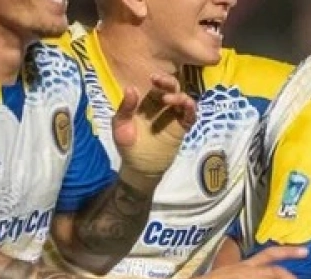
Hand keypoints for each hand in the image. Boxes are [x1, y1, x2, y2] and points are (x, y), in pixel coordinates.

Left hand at [114, 75, 198, 191]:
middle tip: (161, 83)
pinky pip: (190, 115)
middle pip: (173, 88)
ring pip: (184, 99)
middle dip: (169, 82)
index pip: (158, 85)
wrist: (139, 168)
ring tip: (168, 100)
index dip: (159, 79)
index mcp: (149, 102)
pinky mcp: (182, 128)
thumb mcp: (120, 125)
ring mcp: (173, 117)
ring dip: (179, 96)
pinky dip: (190, 108)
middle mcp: (163, 107)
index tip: (153, 78)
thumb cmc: (127, 146)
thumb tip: (131, 88)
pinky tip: (186, 106)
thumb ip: (126, 108)